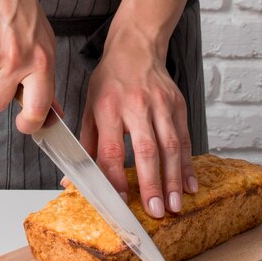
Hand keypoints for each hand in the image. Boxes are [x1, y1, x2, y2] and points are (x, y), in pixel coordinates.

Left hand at [77, 23, 197, 217]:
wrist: (136, 48)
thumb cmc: (109, 81)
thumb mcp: (89, 107)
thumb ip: (86, 145)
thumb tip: (73, 180)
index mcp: (108, 108)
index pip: (111, 149)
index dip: (115, 177)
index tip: (120, 201)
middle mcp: (136, 106)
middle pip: (146, 149)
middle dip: (151, 184)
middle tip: (155, 211)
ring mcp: (161, 105)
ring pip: (170, 146)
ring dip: (172, 179)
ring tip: (173, 206)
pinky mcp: (178, 104)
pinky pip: (184, 138)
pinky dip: (187, 164)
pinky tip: (188, 185)